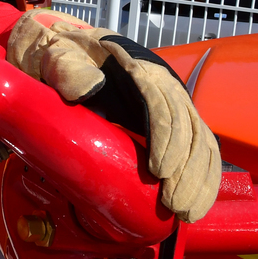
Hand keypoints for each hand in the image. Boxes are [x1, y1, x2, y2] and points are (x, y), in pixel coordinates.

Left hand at [6, 9, 220, 221]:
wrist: (64, 45)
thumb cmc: (61, 51)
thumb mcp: (56, 52)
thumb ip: (67, 67)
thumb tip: (88, 88)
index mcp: (138, 65)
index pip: (163, 102)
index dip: (166, 137)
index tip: (159, 170)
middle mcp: (161, 82)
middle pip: (188, 126)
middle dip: (186, 168)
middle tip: (175, 205)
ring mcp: (167, 100)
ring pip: (198, 138)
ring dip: (198, 177)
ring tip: (187, 212)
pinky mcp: (167, 117)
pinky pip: (195, 144)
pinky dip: (201, 174)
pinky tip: (195, 200)